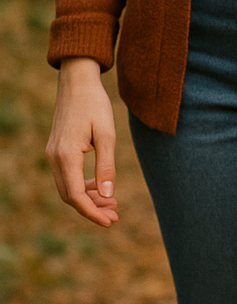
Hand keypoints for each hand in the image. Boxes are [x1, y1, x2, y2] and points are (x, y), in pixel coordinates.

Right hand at [46, 58, 118, 227]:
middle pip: (70, 196)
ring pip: (68, 187)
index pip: (76, 196)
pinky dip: (83, 185)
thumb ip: (107, 167)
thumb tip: (109, 196)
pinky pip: (67, 176)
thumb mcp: (107, 135)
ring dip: (88, 198)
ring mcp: (53, 154)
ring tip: (112, 203)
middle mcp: (55, 158)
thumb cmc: (95, 105)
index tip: (111, 221)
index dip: (93, 212)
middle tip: (115, 215)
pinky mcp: (57, 149)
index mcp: (66, 156)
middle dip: (92, 208)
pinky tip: (100, 187)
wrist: (77, 82)